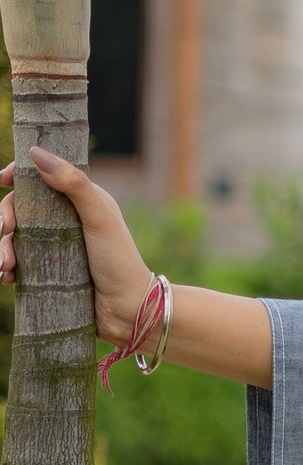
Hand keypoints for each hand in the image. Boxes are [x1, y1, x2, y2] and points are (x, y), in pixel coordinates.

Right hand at [0, 149, 152, 344]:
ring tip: (4, 266)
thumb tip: (37, 154)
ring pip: (15, 237)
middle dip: (4, 216)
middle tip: (4, 229)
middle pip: (21, 207)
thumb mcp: (99, 218)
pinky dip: (7, 268)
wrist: (128, 310)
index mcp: (80, 200)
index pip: (43, 178)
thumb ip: (74, 185)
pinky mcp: (49, 270)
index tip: (0, 179)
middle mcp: (66, 220)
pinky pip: (19, 263)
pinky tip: (6, 277)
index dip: (19, 175)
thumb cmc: (119, 260)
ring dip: (1, 247)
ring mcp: (56, 246)